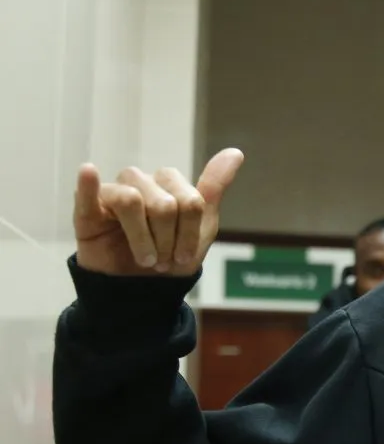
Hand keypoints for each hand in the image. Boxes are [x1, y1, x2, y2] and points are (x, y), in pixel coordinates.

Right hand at [73, 148, 243, 276]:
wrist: (142, 292)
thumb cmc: (172, 257)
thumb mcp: (202, 227)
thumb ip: (213, 188)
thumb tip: (236, 152)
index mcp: (169, 184)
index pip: (190, 201)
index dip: (190, 234)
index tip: (184, 257)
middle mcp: (141, 182)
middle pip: (165, 204)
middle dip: (168, 241)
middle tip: (162, 261)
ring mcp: (113, 194)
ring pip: (132, 201)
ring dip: (143, 240)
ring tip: (145, 260)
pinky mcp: (87, 212)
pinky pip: (87, 194)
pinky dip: (88, 184)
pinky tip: (89, 172)